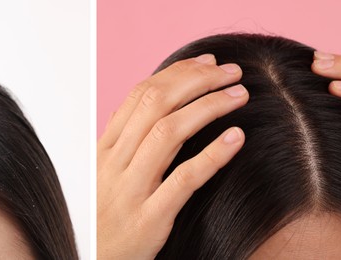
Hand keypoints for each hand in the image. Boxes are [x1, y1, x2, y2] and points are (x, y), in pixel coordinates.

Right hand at [97, 54, 247, 258]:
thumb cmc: (102, 222)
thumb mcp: (104, 178)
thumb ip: (123, 144)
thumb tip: (147, 106)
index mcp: (104, 150)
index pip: (140, 96)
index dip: (177, 73)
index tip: (207, 64)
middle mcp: (114, 164)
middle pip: (156, 104)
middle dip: (197, 81)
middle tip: (231, 73)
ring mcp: (131, 191)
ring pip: (168, 133)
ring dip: (208, 107)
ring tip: (239, 96)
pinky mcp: (150, 219)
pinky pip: (183, 179)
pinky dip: (212, 154)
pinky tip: (237, 138)